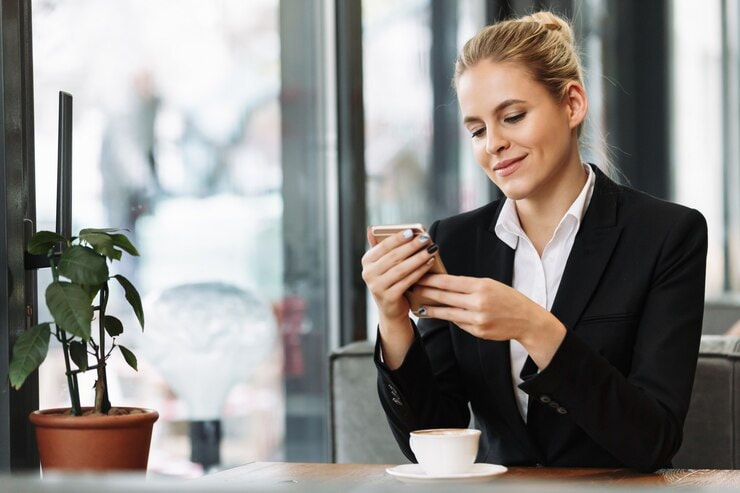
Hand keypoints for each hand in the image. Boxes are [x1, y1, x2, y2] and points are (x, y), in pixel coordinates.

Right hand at [361, 228, 439, 367]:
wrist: (391, 309)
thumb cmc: (390, 280)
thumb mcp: (382, 264)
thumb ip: (379, 247)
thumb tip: (372, 229)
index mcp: (367, 261)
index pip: (383, 246)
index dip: (398, 238)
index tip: (412, 231)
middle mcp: (369, 273)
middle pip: (394, 256)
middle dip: (412, 246)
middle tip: (426, 239)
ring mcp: (377, 286)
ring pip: (402, 269)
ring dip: (418, 258)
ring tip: (431, 250)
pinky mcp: (388, 297)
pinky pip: (407, 281)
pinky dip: (420, 271)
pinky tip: (429, 263)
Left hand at [412, 274, 565, 368]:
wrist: (527, 321)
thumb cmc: (508, 299)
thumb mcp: (490, 285)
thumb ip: (469, 285)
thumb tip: (445, 284)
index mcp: (481, 286)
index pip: (450, 282)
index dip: (432, 280)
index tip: (418, 276)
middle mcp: (478, 303)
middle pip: (445, 297)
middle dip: (426, 293)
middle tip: (412, 289)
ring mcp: (477, 319)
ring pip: (447, 313)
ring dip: (431, 309)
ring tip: (418, 306)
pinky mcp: (477, 331)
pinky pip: (458, 323)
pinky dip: (449, 318)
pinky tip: (439, 315)